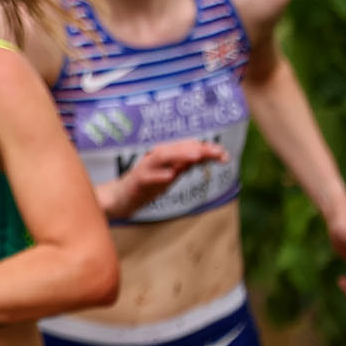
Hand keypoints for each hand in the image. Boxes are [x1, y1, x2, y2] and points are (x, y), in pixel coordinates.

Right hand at [103, 139, 228, 218]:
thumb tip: (204, 156)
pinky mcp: (137, 182)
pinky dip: (159, 175)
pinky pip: (148, 177)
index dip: (206, 149)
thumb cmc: (146, 186)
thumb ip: (184, 165)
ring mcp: (145, 169)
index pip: (187, 147)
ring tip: (197, 156)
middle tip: (217, 152)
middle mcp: (155, 158)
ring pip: (162, 158)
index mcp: (164, 155)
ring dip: (180, 155)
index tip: (224, 155)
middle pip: (177, 148)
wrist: (120, 198)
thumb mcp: (169, 175)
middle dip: (198, 149)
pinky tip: (171, 176)